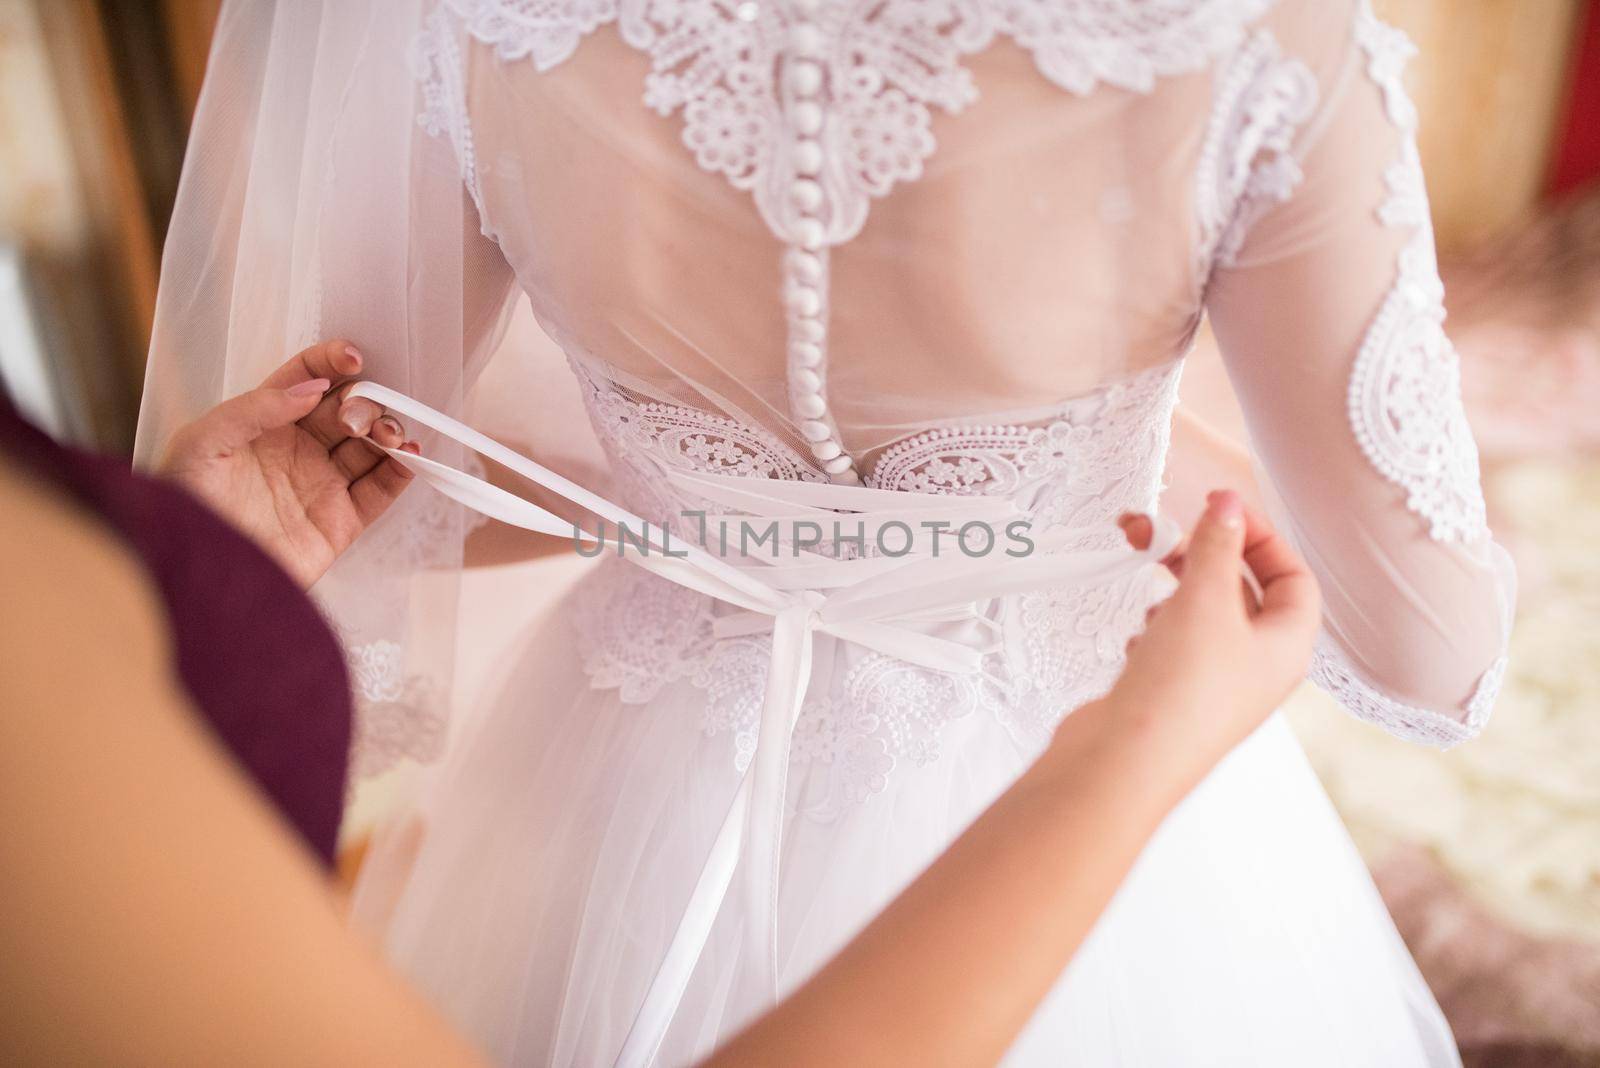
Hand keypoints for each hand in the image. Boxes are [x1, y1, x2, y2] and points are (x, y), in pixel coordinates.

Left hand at [158, 340, 416, 589]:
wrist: (195, 576)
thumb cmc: (183, 507)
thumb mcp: (201, 442)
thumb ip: (255, 408)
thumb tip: (313, 390)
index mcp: (263, 423)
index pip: (306, 379)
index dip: (331, 362)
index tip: (352, 359)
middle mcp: (298, 450)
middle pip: (347, 410)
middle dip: (365, 402)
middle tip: (359, 418)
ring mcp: (322, 485)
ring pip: (370, 447)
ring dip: (388, 432)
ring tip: (390, 436)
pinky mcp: (340, 523)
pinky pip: (379, 492)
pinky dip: (401, 472)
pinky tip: (408, 456)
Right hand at [1094, 490, 1321, 776]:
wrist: (1124, 763)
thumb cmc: (1180, 691)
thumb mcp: (1204, 599)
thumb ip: (1216, 545)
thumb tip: (1228, 503)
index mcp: (1286, 647)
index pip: (1293, 577)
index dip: (1261, 536)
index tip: (1218, 509)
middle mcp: (1258, 668)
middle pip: (1245, 592)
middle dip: (1204, 554)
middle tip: (1166, 531)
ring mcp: (1214, 686)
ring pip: (1203, 615)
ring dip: (1175, 586)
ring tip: (1144, 573)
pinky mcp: (1172, 696)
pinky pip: (1172, 645)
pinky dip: (1154, 626)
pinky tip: (1138, 632)